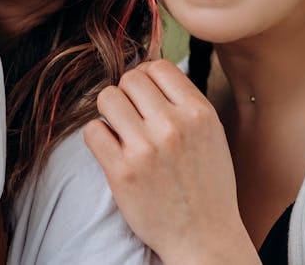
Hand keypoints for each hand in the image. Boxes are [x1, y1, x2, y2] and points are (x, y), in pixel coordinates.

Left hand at [84, 60, 257, 263]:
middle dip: (127, 94)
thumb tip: (147, 70)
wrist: (204, 237)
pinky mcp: (121, 172)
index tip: (146, 97)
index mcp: (199, 113)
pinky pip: (92, 131)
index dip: (147, 78)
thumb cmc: (207, 185)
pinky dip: (98, 138)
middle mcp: (173, 126)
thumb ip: (183, 102)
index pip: (158, 67)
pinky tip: (112, 151)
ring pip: (106, 98)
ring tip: (121, 132)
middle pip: (129, 78)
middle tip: (132, 117)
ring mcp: (145, 149)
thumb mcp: (211, 133)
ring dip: (110, 113)